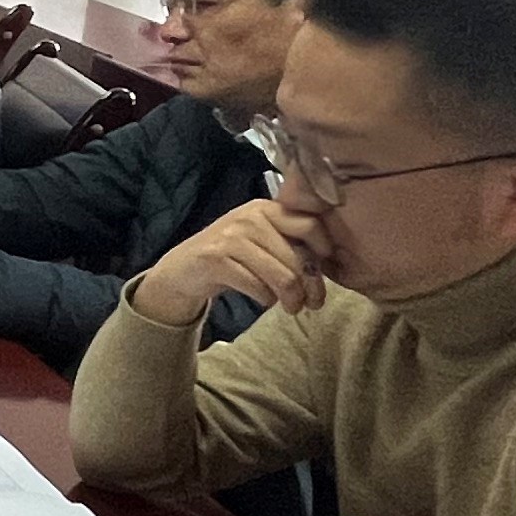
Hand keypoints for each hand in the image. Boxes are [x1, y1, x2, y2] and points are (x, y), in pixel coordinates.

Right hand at [133, 200, 331, 327]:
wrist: (184, 269)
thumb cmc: (232, 256)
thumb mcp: (261, 239)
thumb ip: (290, 241)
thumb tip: (332, 261)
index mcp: (266, 208)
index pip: (310, 225)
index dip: (324, 250)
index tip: (322, 270)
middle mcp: (250, 217)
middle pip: (299, 257)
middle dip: (311, 287)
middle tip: (312, 303)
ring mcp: (232, 237)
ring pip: (282, 276)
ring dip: (291, 299)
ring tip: (292, 307)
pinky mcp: (216, 259)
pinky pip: (258, 288)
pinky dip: (266, 300)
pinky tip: (263, 299)